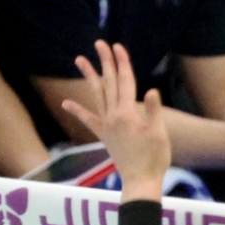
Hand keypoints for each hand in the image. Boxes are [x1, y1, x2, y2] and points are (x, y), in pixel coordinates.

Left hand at [62, 41, 169, 200]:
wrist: (141, 181)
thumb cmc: (154, 157)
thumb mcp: (159, 133)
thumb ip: (153, 111)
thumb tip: (150, 90)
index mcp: (128, 113)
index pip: (125, 81)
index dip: (122, 63)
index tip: (118, 46)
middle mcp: (113, 116)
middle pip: (109, 83)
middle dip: (105, 62)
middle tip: (100, 44)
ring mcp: (106, 125)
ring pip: (96, 95)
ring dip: (89, 76)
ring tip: (80, 59)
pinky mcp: (103, 135)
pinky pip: (88, 119)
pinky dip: (77, 110)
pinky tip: (66, 102)